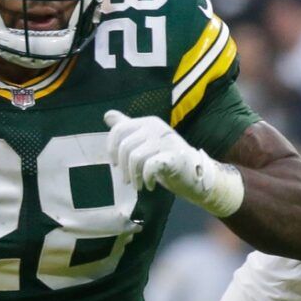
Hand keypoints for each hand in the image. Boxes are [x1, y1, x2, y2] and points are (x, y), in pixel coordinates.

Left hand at [104, 110, 243, 217]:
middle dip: (123, 168)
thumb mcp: (143, 142)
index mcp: (147, 122)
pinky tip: (149, 185)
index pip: (119, 130)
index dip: (112, 149)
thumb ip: (127, 128)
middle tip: (128, 180)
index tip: (116, 164)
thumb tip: (108, 115)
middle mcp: (156, 127)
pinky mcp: (174, 155)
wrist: (193, 174)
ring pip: (135, 158)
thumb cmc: (165, 158)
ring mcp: (166, 140)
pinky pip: (150, 166)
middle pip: (125, 147)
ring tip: (138, 185)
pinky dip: (146, 179)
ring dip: (134, 177)